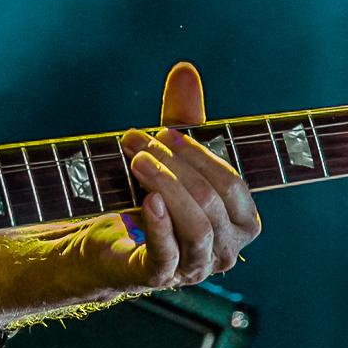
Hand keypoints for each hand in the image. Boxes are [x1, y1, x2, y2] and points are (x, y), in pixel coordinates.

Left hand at [96, 62, 260, 292]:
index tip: (163, 131)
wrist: (106, 243)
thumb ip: (182, 118)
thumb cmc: (149, 197)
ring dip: (164, 186)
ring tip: (136, 161)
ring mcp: (196, 268)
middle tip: (136, 141)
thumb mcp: (168, 157)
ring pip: (195, 225)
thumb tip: (185, 69)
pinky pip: (169, 253)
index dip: (198, 155)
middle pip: (211, 200)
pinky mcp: (161, 278)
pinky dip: (159, 225)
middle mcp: (227, 249)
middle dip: (174, 165)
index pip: (232, 183)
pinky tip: (146, 201)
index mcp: (242, 221)